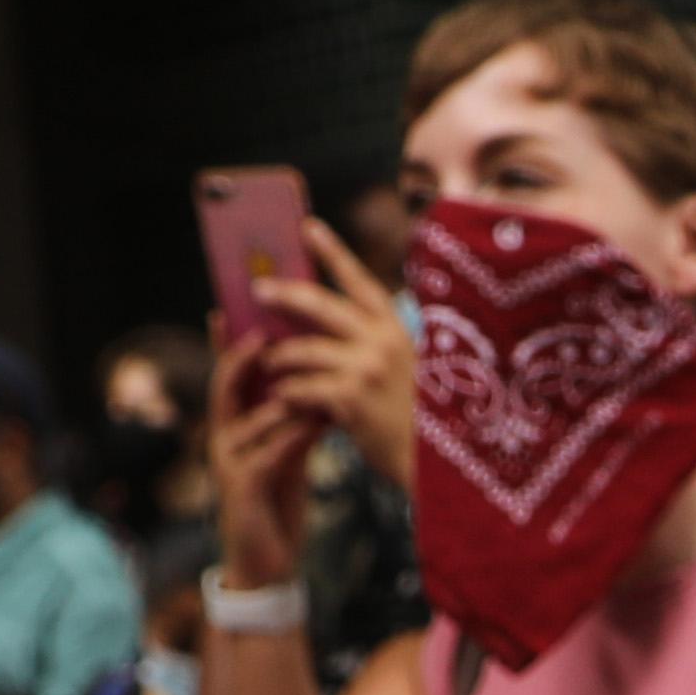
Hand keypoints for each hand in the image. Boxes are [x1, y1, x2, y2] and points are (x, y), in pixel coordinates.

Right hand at [207, 347, 319, 580]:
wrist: (266, 564)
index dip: (227, 345)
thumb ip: (294, 423)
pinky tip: (315, 426)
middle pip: (225, 388)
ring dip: (280, 400)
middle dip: (240, 359)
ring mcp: (229, 465)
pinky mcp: (244, 489)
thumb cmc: (276, 505)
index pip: (228, 379)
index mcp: (233, 429)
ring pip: (249, 420)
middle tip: (262, 334)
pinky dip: (291, 437)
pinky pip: (268, 454)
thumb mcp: (287, 456)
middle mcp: (223, 440)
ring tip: (308, 381)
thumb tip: (319, 389)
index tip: (229, 310)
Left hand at [254, 228, 419, 499]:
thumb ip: (374, 348)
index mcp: (396, 329)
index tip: (307, 227)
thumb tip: (322, 333)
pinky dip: (287, 393)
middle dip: (283, 294)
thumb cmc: (417, 424)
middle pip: (319, 304)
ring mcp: (365, 368)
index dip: (332, 251)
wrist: (437, 467)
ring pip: (302, 349)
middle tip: (258, 290)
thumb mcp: (407, 372)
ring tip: (269, 364)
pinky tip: (281, 400)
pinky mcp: (350, 398)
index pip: (358, 280)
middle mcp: (381, 341)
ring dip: (279, 357)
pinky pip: (301, 386)